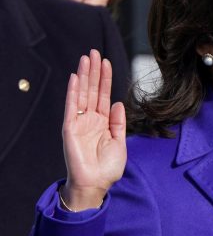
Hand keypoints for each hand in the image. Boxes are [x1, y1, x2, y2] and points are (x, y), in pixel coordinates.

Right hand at [60, 50, 125, 210]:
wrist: (96, 184)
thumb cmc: (108, 167)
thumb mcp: (120, 142)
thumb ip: (118, 122)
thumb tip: (117, 103)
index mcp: (103, 122)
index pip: (103, 95)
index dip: (105, 79)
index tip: (106, 62)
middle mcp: (90, 119)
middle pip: (92, 90)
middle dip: (94, 71)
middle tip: (94, 52)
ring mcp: (79, 122)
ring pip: (82, 94)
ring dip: (84, 76)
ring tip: (86, 58)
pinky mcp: (70, 128)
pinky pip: (72, 107)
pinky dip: (73, 92)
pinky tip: (76, 77)